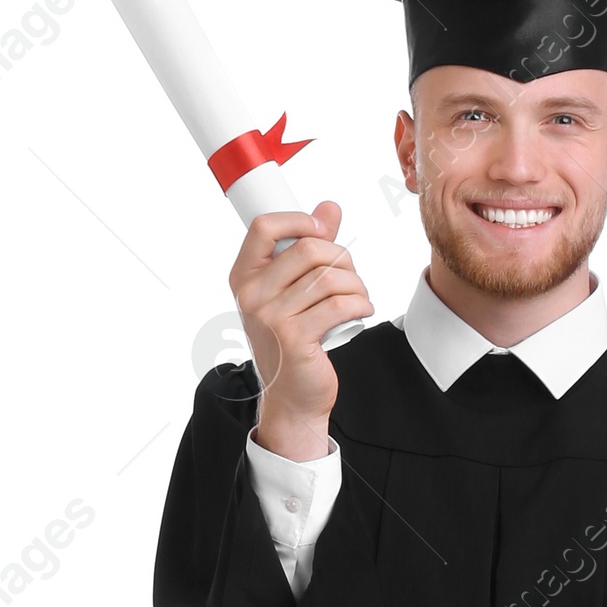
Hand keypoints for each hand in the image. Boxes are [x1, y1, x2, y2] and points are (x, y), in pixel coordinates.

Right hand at [230, 202, 371, 457]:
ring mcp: (271, 318)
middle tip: (351, 277)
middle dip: (342, 259)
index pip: (264, 226)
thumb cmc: (292, 343)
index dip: (300, 220)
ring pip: (329, 278)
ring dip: (356, 285)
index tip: (324, 230)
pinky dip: (360, 304)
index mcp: (244, 277)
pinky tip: (363, 310)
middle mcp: (252, 295)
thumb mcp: (291, 293)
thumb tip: (330, 207)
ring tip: (359, 298)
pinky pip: (339, 305)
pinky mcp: (295, 339)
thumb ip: (308, 249)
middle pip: (308, 249)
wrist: (292, 398)